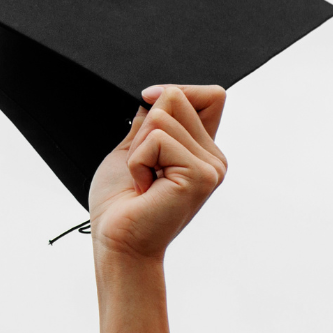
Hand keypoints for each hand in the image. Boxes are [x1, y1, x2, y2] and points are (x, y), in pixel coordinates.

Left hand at [87, 85, 227, 332]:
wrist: (117, 241)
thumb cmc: (120, 203)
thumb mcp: (133, 150)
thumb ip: (151, 122)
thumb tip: (158, 91)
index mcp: (202, 150)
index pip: (210, 95)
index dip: (176, 92)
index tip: (147, 106)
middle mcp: (214, 157)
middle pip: (179, 96)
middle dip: (144, 126)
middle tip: (142, 166)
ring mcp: (212, 166)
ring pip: (163, 115)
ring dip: (137, 147)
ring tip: (143, 179)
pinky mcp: (201, 175)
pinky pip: (157, 138)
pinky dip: (137, 160)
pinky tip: (144, 187)